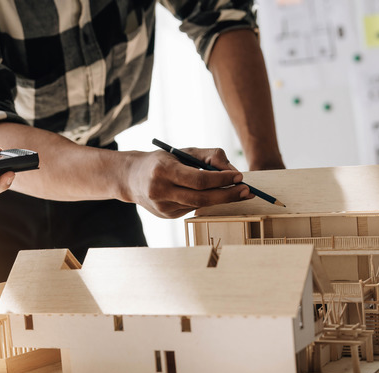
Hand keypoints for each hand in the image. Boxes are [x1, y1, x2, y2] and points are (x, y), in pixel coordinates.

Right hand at [125, 147, 252, 218]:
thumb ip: (210, 157)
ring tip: (237, 193)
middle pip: (201, 198)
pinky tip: (211, 195)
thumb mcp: (184, 151)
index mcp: (163, 170)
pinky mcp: (166, 216)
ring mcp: (162, 206)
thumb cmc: (163, 161)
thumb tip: (233, 172)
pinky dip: (206, 202)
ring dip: (221, 200)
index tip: (239, 177)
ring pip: (199, 206)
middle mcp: (160, 190)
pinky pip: (192, 209)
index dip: (221, 180)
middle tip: (246, 191)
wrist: (132, 177)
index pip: (199, 180)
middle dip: (227, 195)